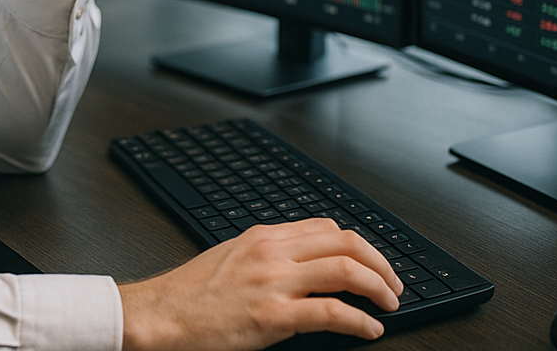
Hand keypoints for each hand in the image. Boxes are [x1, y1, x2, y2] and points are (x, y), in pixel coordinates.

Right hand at [118, 219, 402, 350]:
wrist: (163, 316)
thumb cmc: (192, 293)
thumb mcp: (233, 258)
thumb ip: (269, 255)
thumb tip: (304, 265)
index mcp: (264, 235)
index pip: (326, 227)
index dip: (359, 245)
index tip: (372, 263)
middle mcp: (273, 251)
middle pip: (344, 241)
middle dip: (379, 262)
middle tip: (393, 283)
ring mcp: (274, 281)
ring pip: (344, 269)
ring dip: (378, 286)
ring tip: (390, 303)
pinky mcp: (273, 315)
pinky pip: (330, 312)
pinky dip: (359, 320)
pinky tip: (369, 329)